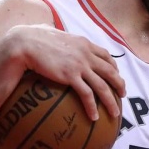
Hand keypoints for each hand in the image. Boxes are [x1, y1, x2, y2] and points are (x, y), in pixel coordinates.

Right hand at [7, 25, 125, 119]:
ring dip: (111, 100)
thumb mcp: (55, 34)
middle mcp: (86, 54)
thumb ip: (59, 37)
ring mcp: (80, 65)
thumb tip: (51, 31)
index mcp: (84, 43)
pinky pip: (87, 94)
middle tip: (122, 94)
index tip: (116, 75)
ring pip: (103, 86)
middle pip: (110, 71)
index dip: (114, 66)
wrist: (26, 42)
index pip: (105, 55)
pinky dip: (93, 106)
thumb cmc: (35, 37)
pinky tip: (94, 117)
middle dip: (119, 84)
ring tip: (115, 112)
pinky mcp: (71, 76)